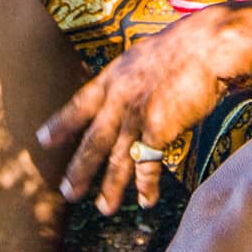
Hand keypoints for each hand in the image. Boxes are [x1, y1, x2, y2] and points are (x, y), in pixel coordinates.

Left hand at [38, 1, 251, 213]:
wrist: (207, 44)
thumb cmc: (188, 43)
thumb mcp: (148, 52)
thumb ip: (135, 73)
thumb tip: (133, 83)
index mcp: (115, 76)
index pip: (79, 104)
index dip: (61, 124)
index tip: (43, 140)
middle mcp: (119, 97)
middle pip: (94, 140)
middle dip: (80, 169)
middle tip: (67, 192)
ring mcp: (136, 114)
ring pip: (118, 158)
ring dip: (111, 187)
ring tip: (104, 208)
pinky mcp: (158, 128)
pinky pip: (149, 164)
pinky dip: (147, 185)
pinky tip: (145, 201)